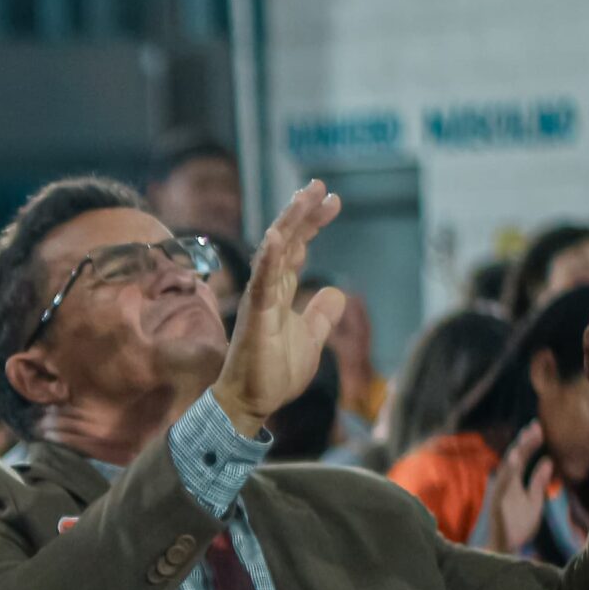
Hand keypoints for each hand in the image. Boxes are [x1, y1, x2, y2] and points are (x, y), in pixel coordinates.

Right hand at [213, 180, 345, 436]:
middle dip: (302, 213)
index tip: (332, 200)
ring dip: (288, 224)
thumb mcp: (312, 340)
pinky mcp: (256, 318)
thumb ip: (321, 315)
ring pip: (274, 254)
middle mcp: (268, 290)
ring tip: (304, 197)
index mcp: (280, 293)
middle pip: (286, 242)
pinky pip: (262, 284)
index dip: (312, 224)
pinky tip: (278, 236)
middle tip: (320, 186)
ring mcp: (261, 302)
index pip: (297, 249)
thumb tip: (336, 292)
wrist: (252, 403)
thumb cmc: (274, 373)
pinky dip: (269, 260)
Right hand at [482, 424, 551, 553]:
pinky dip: (508, 472)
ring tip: (526, 438)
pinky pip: (502, 485)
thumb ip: (538, 482)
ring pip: (507, 469)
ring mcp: (499, 494)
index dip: (530, 444)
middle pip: (514, 459)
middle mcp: (505, 485)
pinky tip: (515, 460)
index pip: (521, 459)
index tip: (539, 428)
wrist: (505, 549)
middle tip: (536, 426)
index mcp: (513, 483)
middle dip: (524, 443)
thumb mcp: (534, 501)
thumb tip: (548, 460)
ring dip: (516, 453)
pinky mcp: (497, 504)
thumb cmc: (518, 526)